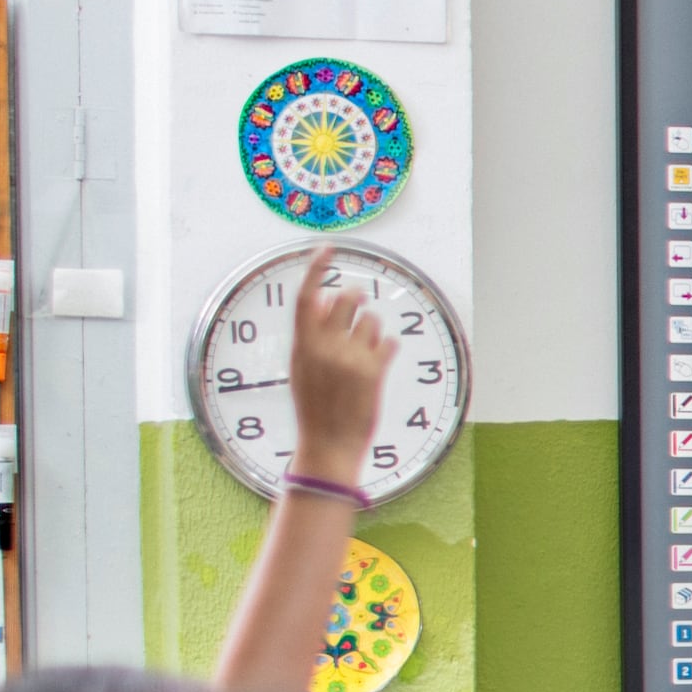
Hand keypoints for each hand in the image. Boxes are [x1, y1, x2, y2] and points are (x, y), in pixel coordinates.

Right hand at [286, 251, 391, 475]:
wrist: (328, 443)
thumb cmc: (315, 405)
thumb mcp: (303, 367)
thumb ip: (312, 334)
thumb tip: (327, 299)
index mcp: (302, 345)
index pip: (306, 296)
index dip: (316, 268)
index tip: (327, 248)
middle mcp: (325, 347)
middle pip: (348, 299)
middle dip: (357, 299)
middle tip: (358, 309)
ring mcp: (350, 357)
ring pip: (373, 320)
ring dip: (373, 330)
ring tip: (364, 353)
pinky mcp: (374, 371)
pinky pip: (389, 342)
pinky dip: (386, 349)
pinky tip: (378, 364)